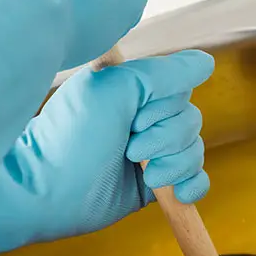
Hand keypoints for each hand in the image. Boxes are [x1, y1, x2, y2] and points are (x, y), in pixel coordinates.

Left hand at [0, 50, 213, 255]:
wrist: (48, 192)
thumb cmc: (72, 134)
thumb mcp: (116, 88)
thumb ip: (163, 72)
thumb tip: (207, 63)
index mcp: (135, 92)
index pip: (180, 90)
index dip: (164, 107)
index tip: (132, 118)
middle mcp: (146, 119)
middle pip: (192, 122)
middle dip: (165, 139)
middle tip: (128, 149)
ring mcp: (152, 154)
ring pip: (195, 152)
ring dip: (174, 165)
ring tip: (143, 176)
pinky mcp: (156, 186)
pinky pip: (196, 181)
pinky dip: (192, 186)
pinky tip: (176, 192)